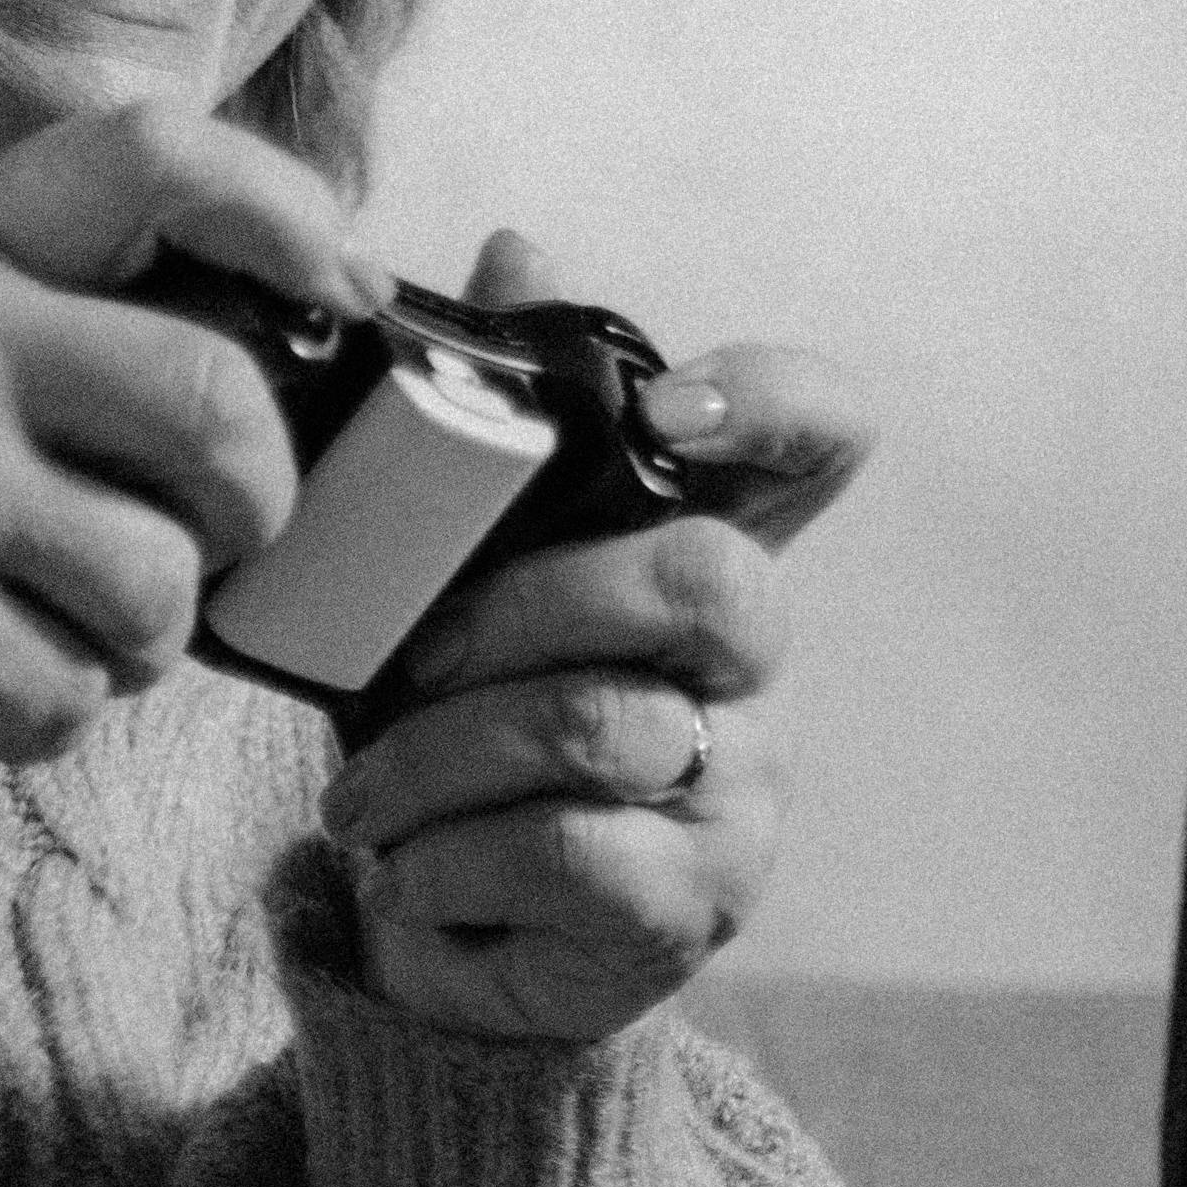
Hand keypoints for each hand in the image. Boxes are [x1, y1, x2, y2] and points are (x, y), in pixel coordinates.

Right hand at [0, 100, 372, 761]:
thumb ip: (66, 296)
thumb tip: (294, 333)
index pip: (152, 158)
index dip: (281, 209)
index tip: (339, 280)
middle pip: (217, 400)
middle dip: (260, 494)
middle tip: (224, 527)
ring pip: (161, 576)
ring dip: (154, 633)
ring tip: (84, 626)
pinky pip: (73, 690)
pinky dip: (59, 713)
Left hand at [316, 230, 873, 1045]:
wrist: (444, 941)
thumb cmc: (449, 735)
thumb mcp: (440, 582)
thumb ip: (482, 437)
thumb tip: (520, 245)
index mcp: (700, 547)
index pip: (821, 435)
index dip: (773, 402)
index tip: (669, 411)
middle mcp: (752, 662)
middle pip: (709, 577)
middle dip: (525, 608)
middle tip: (406, 663)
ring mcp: (743, 785)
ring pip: (602, 722)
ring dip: (437, 757)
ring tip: (364, 796)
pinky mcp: (696, 901)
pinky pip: (567, 848)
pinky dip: (450, 860)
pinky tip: (414, 873)